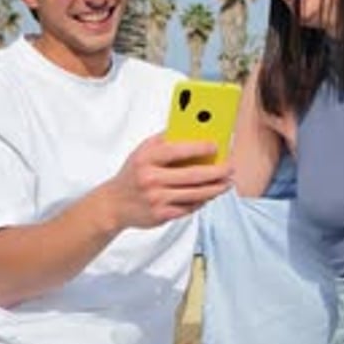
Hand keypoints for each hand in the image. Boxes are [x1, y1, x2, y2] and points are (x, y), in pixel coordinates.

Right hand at [105, 133, 232, 230]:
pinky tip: (210, 195)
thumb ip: (165, 140)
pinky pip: (189, 208)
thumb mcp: (143, 151)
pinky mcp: (161, 215)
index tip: (217, 145)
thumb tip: (195, 128)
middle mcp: (151, 179)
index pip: (177, 150)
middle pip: (193, 175)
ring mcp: (156, 199)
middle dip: (217, 171)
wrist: (113, 205)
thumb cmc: (133, 173)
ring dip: (215, 189)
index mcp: (146, 158)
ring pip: (195, 194)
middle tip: (230, 167)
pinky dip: (202, 201)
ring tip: (227, 183)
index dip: (200, 147)